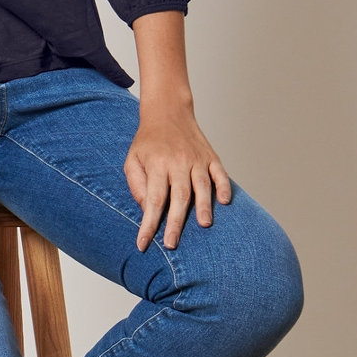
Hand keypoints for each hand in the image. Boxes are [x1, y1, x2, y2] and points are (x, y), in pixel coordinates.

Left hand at [124, 102, 232, 252]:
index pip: (152, 200)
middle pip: (178, 196)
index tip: (143, 244)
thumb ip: (136, 185)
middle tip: (172, 244)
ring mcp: (196, 159)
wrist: (168, 112)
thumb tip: (146, 210)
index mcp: (156, 165)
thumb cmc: (148, 142)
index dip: (148, 224)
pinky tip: (225, 202)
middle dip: (175, 223)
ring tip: (203, 225)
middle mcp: (178, 162)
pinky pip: (220, 173)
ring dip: (203, 206)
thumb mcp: (132, 160)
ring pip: (201, 185)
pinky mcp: (210, 156)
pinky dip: (224, 187)